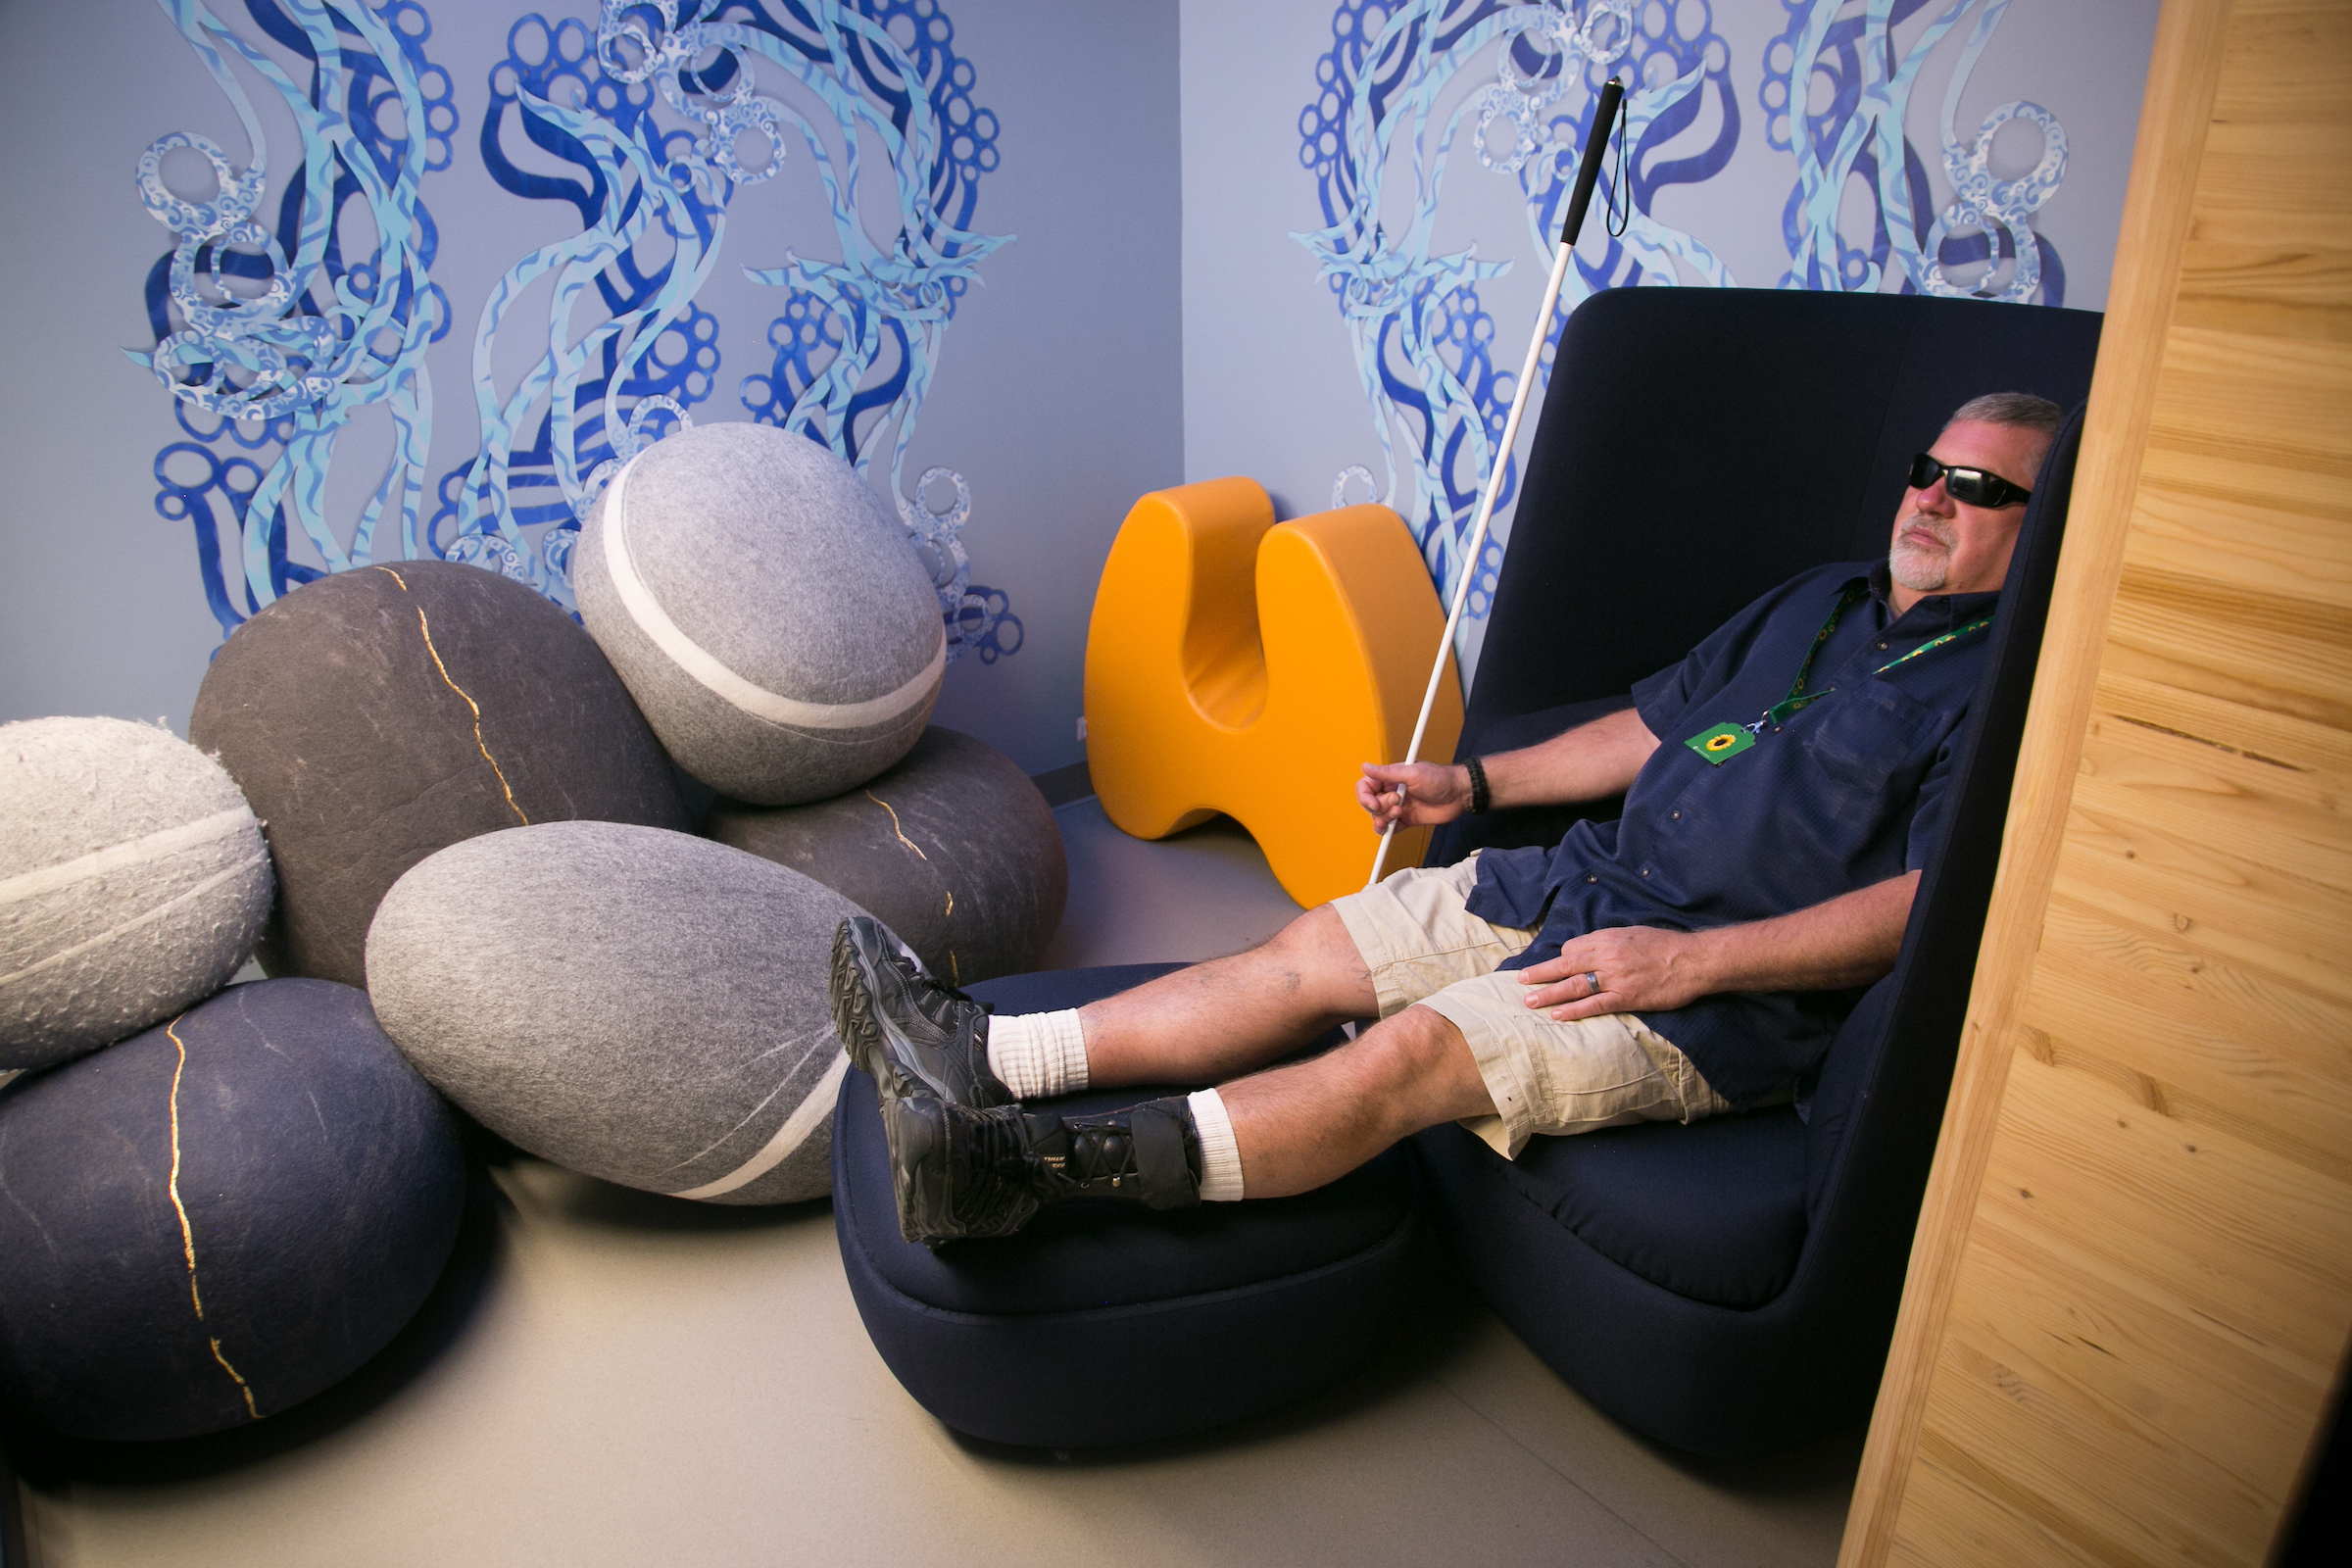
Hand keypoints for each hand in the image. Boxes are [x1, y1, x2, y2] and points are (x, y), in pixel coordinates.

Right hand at [1357, 761, 1469, 828]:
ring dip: (1384, 818)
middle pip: (1370, 803)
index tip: (1373, 803)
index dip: (1365, 796)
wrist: (1459, 794)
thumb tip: (1365, 766)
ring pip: (1378, 817)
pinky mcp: (1406, 820)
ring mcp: (1398, 806)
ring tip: (1400, 813)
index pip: (1366, 786)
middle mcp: (1391, 791)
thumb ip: (1387, 773)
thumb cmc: (1440, 779)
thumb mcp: (1412, 773)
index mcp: (1390, 777)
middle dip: (1380, 806)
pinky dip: (1387, 830)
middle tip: (1397, 802)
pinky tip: (1393, 826)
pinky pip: (1389, 828)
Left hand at [1515, 926, 1715, 1019]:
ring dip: (1548, 993)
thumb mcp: (1635, 933)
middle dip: (1540, 973)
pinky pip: (1594, 1005)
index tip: (1558, 967)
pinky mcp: (1626, 997)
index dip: (1563, 958)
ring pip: (1573, 986)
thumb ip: (1612, 941)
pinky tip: (1557, 1015)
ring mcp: (1615, 978)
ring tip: (1529, 1000)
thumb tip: (1595, 948)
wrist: (1694, 960)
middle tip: (1521, 981)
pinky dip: (1573, 1010)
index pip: (1573, 948)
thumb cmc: (1667, 945)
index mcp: (1608, 939)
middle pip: (1565, 965)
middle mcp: (1606, 957)